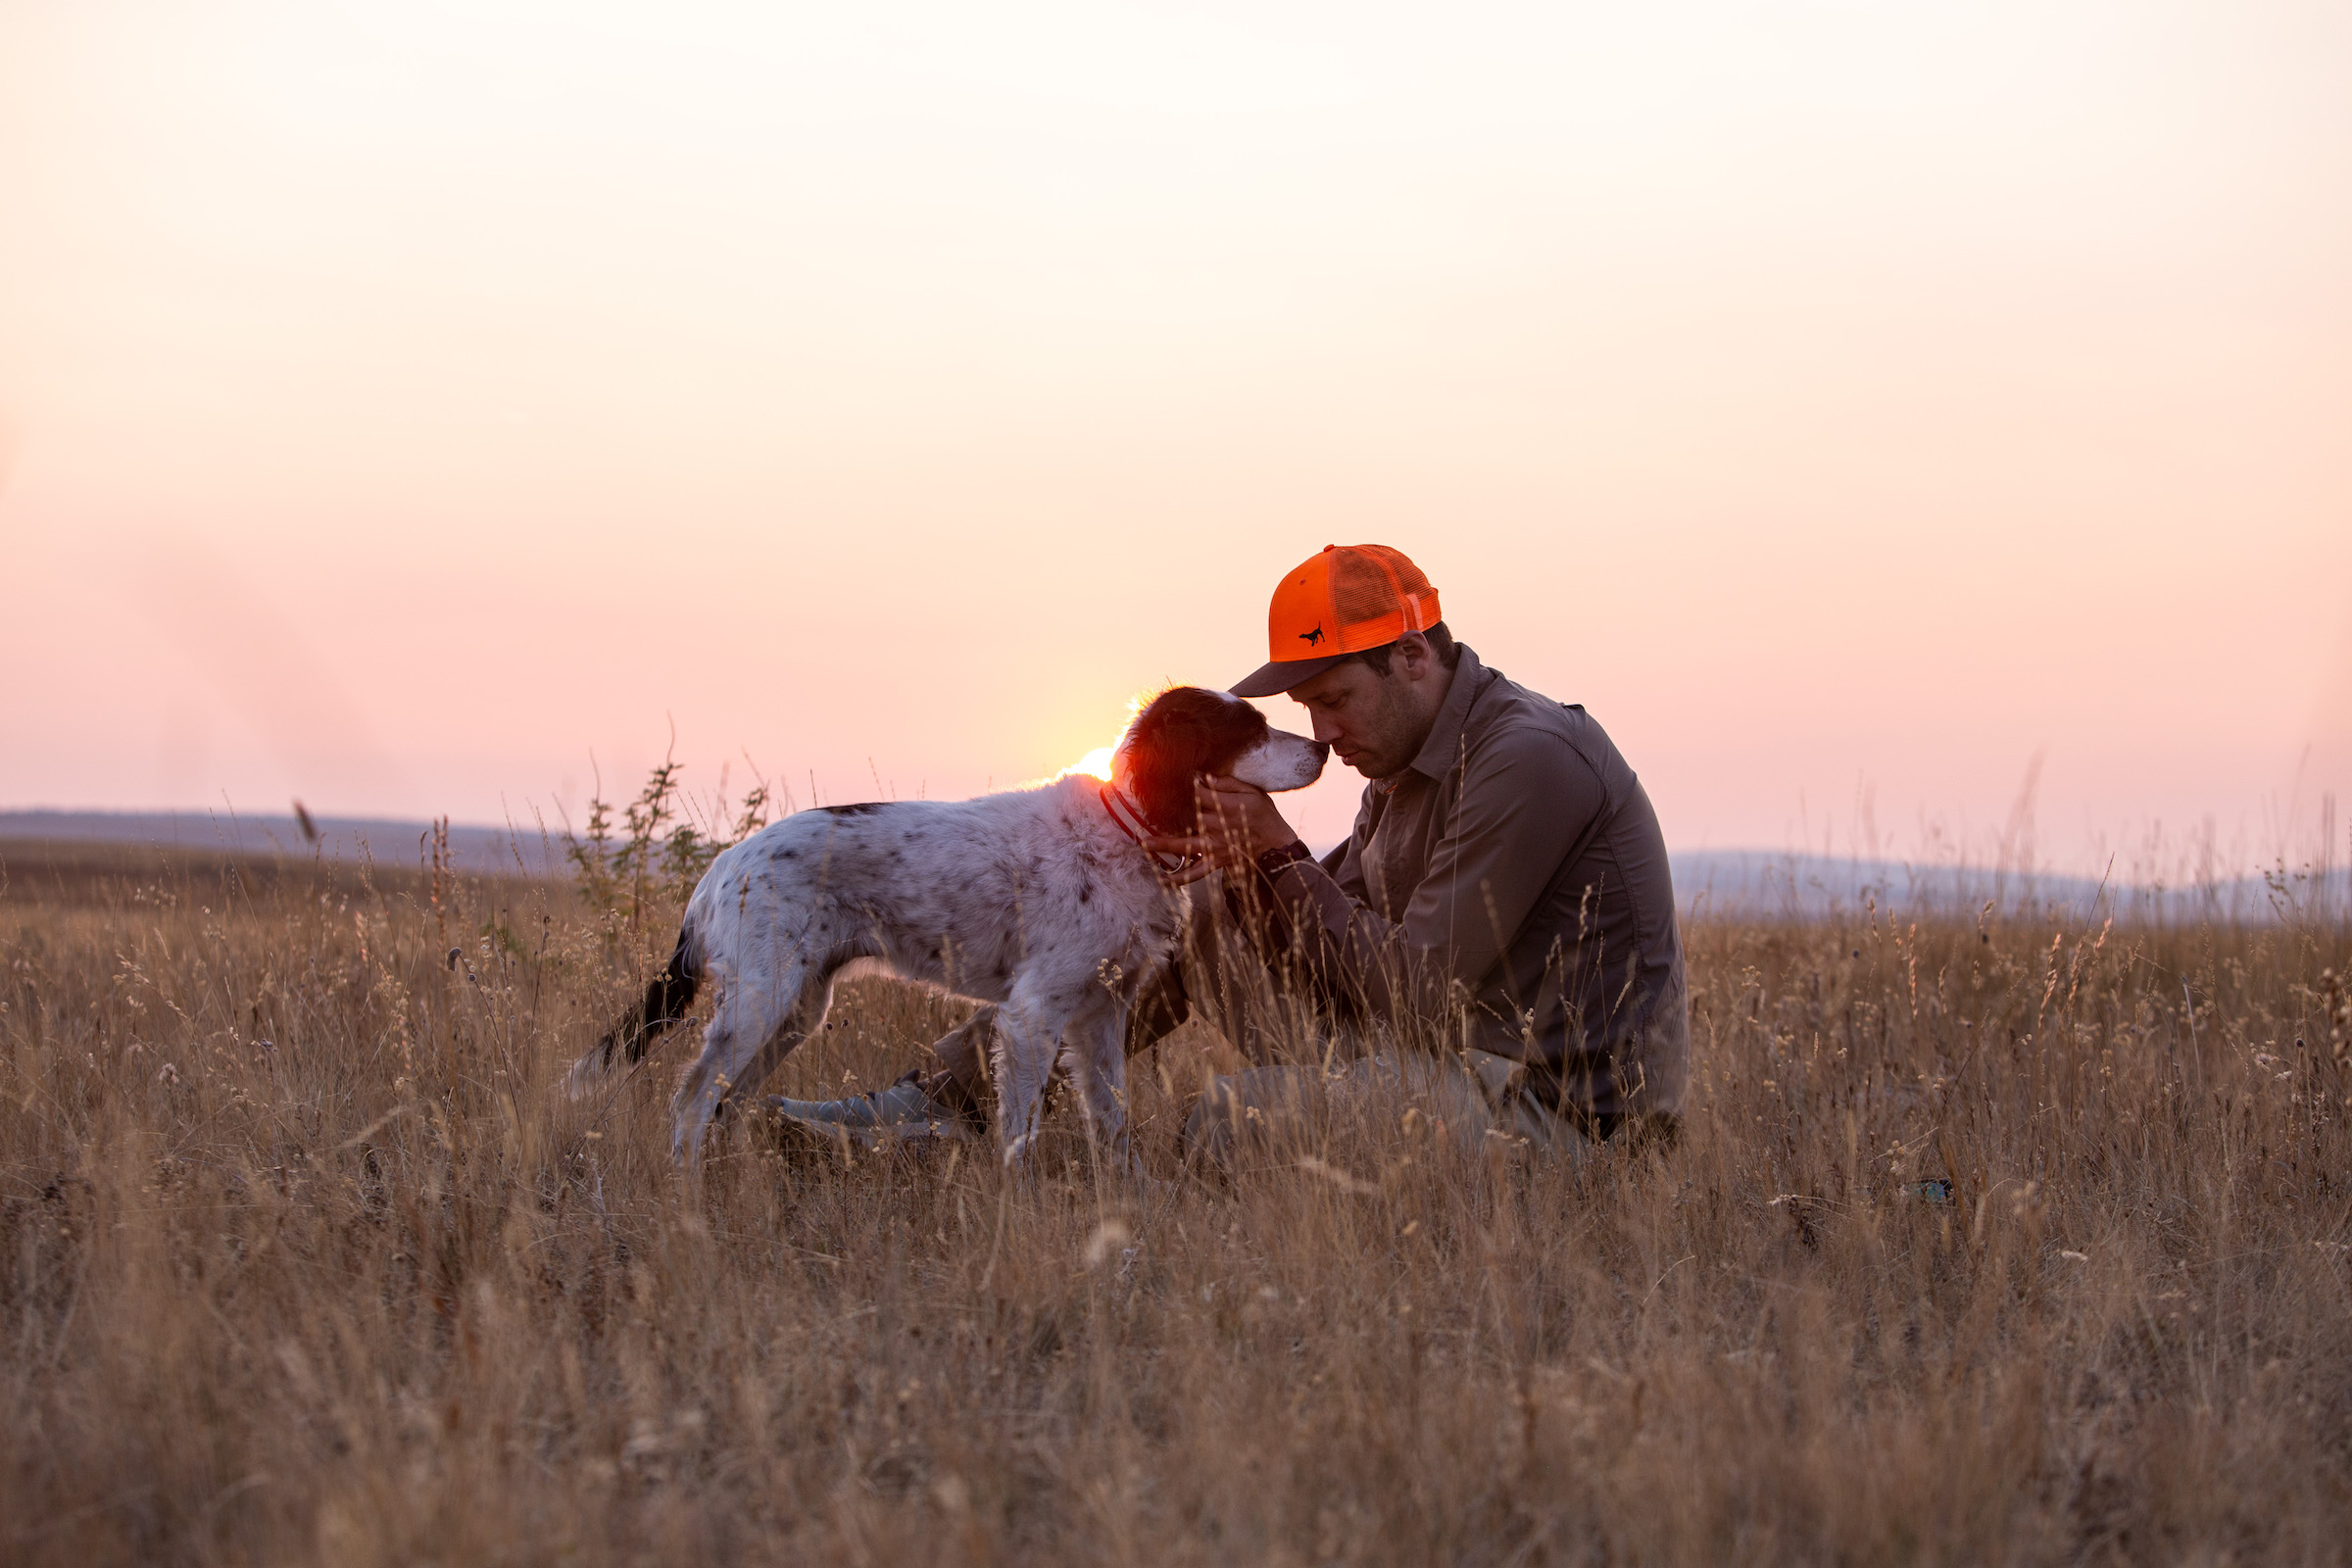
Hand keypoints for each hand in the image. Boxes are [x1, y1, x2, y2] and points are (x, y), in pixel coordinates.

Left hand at [1143, 775, 1300, 883]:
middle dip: (1165, 813)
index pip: (1198, 793)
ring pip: (1183, 846)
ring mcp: (1212, 846)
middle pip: (1184, 818)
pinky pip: (1195, 873)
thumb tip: (1206, 778)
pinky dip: (1180, 878)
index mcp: (1224, 807)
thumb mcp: (1253, 793)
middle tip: (1148, 810)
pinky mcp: (1214, 862)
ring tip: (1143, 842)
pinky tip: (1164, 880)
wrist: (1276, 846)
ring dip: (1161, 845)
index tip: (1186, 779)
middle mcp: (1214, 826)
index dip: (1189, 784)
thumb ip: (1229, 784)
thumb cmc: (1265, 816)